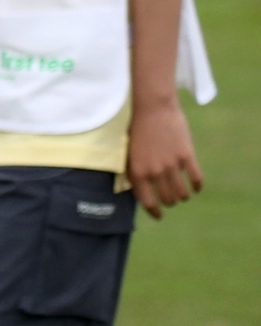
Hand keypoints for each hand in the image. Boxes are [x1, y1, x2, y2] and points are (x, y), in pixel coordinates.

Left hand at [128, 97, 203, 218]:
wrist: (152, 109)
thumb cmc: (136, 129)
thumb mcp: (128, 153)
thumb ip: (133, 171)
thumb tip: (137, 189)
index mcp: (137, 172)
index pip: (147, 201)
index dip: (154, 211)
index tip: (159, 216)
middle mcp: (154, 172)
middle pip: (167, 198)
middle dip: (170, 202)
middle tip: (171, 199)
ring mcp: (171, 165)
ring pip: (182, 192)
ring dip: (183, 196)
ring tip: (183, 194)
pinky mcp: (186, 156)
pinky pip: (196, 178)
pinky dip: (197, 186)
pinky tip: (196, 187)